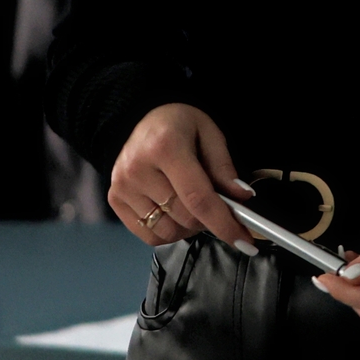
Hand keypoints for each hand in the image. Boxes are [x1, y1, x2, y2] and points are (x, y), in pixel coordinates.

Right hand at [107, 103, 258, 250]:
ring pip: (168, 232)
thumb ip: (224, 167)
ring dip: (189, 229)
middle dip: (209, 221)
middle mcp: (138, 169)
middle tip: (217, 207)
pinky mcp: (115, 199)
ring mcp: (123, 186)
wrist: (141, 118)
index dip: (224, 223)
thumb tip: (242, 198)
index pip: (198, 198)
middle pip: (185, 218)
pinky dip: (169, 232)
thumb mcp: (209, 134)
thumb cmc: (179, 125)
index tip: (245, 241)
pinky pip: (149, 236)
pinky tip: (174, 212)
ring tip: (192, 206)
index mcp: (165, 147)